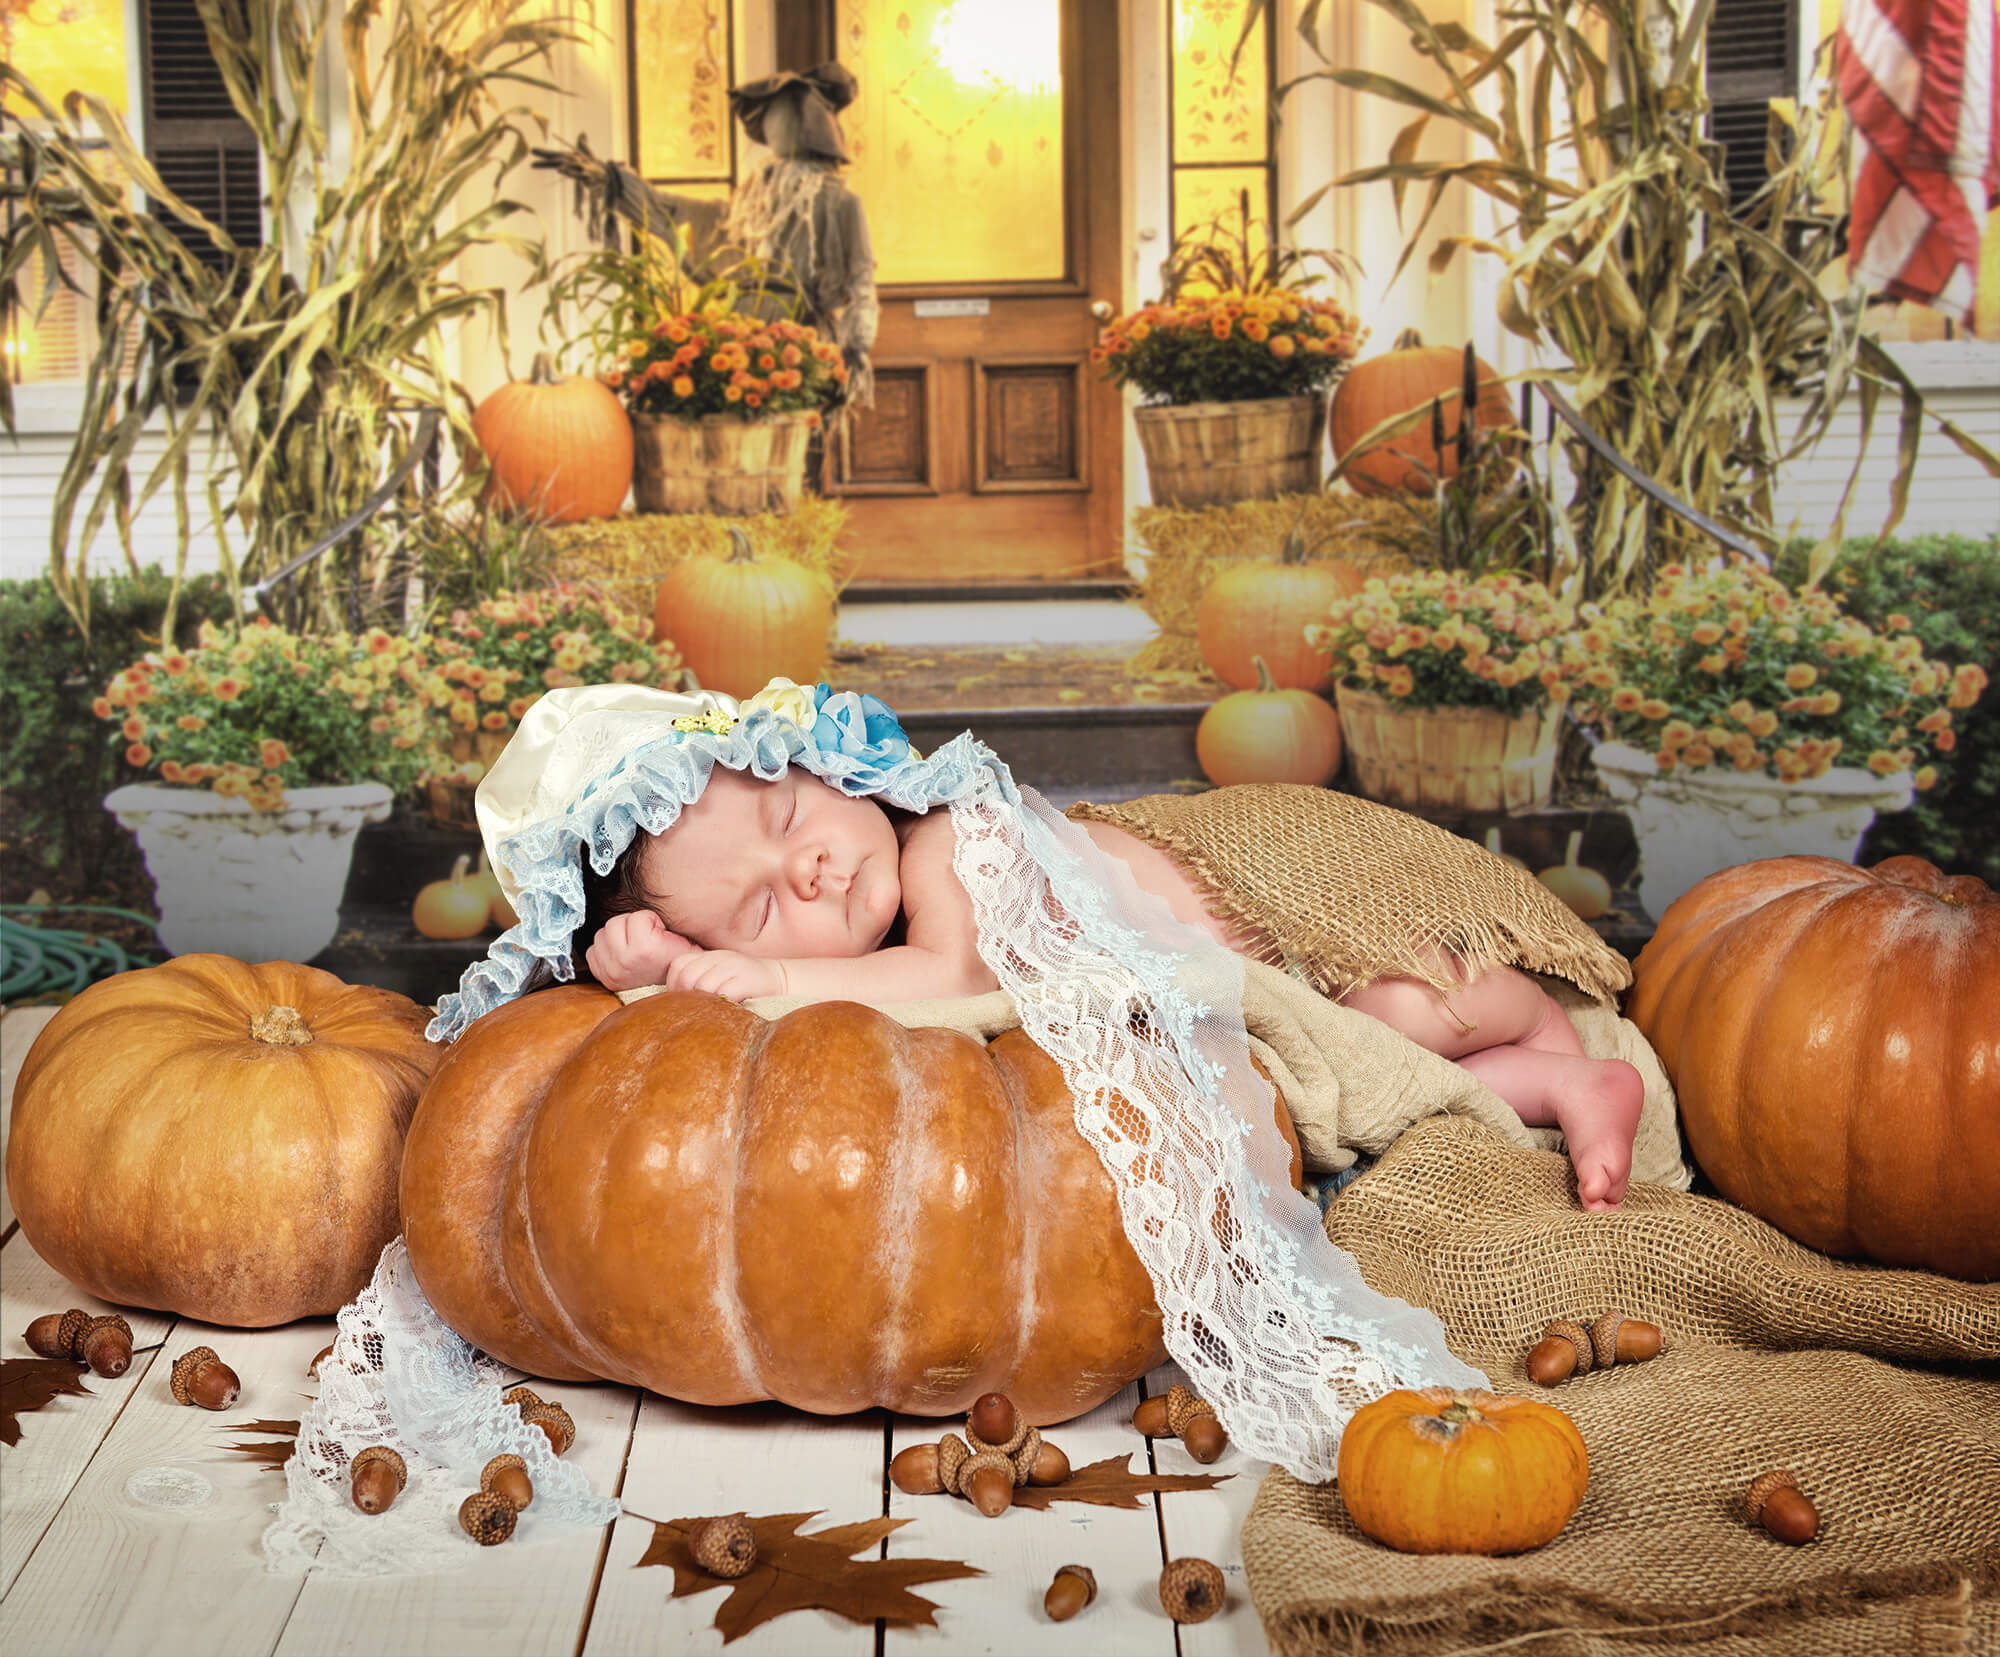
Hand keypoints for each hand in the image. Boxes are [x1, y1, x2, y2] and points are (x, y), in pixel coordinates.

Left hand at [584, 909, 696, 991]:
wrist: (675, 982)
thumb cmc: (676, 956)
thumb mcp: (678, 934)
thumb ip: (658, 917)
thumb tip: (650, 887)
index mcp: (644, 948)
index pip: (637, 916)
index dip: (650, 921)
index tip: (658, 934)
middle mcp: (624, 961)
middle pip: (614, 923)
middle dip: (629, 927)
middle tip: (644, 939)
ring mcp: (612, 970)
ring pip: (601, 935)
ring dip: (615, 937)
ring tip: (632, 946)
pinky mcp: (604, 977)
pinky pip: (592, 952)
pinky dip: (604, 951)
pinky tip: (621, 955)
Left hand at [661, 947, 786, 1001]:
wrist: (783, 980)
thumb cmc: (746, 985)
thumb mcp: (720, 975)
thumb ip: (699, 981)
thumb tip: (672, 1002)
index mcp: (710, 956)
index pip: (678, 966)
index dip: (674, 985)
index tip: (683, 1001)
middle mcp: (720, 958)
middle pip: (687, 977)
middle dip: (686, 998)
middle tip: (696, 1011)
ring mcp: (734, 966)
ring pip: (703, 986)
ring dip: (704, 1004)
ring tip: (712, 1013)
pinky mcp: (748, 978)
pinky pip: (724, 993)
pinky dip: (721, 1005)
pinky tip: (726, 1011)